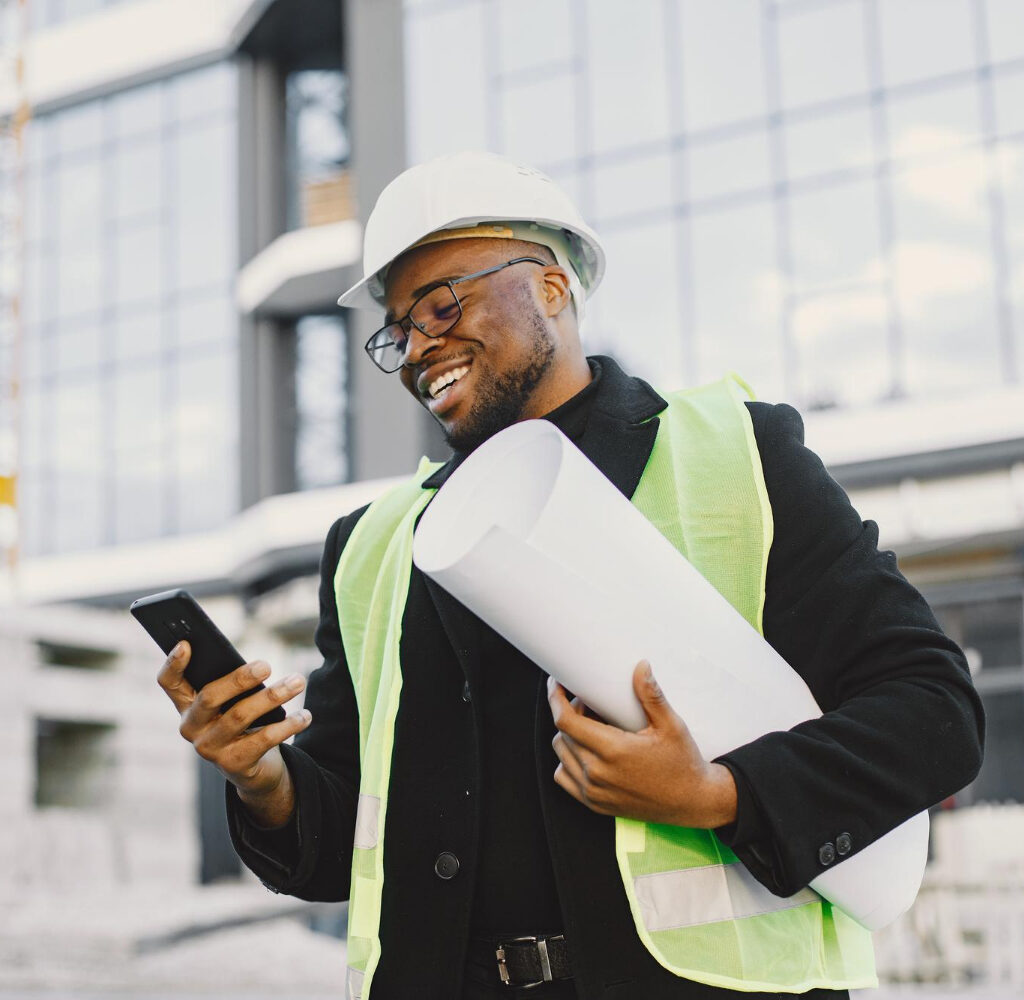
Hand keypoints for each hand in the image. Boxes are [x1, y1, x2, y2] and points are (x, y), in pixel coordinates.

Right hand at [156, 640, 311, 824]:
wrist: (252, 768)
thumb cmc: (241, 721)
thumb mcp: (231, 701)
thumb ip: (232, 683)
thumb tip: (257, 667)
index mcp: (186, 705)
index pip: (169, 682)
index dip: (173, 663)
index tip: (187, 643)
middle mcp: (192, 728)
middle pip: (210, 697)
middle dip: (240, 678)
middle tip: (267, 665)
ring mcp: (210, 748)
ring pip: (240, 716)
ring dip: (273, 696)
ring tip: (298, 681)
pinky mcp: (234, 764)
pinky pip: (264, 739)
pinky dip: (288, 724)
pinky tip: (305, 715)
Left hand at [547, 660, 736, 828]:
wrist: (693, 802)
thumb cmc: (683, 762)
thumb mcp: (671, 725)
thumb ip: (651, 695)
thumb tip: (640, 666)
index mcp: (613, 751)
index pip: (566, 721)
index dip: (556, 699)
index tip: (557, 684)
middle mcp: (598, 774)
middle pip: (562, 735)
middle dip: (570, 713)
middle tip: (589, 703)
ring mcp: (594, 792)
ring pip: (561, 755)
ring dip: (568, 736)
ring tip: (591, 726)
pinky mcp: (595, 804)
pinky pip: (564, 778)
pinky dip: (568, 761)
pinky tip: (587, 751)